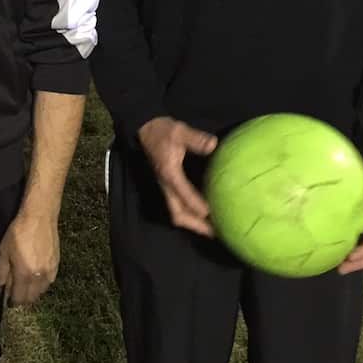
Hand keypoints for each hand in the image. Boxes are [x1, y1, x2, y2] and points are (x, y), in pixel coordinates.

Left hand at [0, 212, 59, 306]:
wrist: (39, 217)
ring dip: (32, 292)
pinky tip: (35, 277)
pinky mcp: (56, 265)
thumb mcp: (4, 251)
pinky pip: (49, 282)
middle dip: (22, 299)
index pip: (19, 298)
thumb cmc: (19, 232)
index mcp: (24, 274)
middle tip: (15, 293)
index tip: (8, 301)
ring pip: (41, 291)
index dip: (12, 301)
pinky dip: (41, 284)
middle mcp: (39, 276)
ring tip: (24, 285)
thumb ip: (1, 272)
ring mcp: (50, 271)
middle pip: (31, 298)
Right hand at [137, 116, 217, 236]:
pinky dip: (191, 215)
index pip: (182, 193)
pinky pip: (178, 207)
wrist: (146, 130)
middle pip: (178, 213)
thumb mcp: (179, 130)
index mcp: (169, 174)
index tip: (211, 214)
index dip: (196, 204)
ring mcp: (166, 188)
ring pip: (177, 213)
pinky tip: (205, 216)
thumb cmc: (163, 131)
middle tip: (216, 233)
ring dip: (193, 224)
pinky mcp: (169, 186)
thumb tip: (213, 144)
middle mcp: (167, 185)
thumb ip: (195, 138)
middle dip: (195, 225)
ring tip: (212, 231)